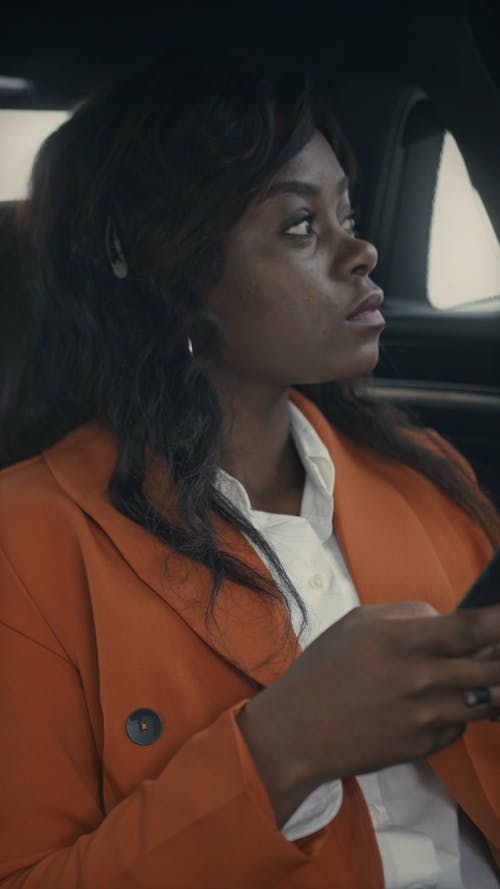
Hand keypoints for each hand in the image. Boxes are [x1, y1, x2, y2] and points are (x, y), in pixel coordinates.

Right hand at [237, 601, 499, 825]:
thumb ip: (409, 615)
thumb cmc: (323, 670)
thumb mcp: (357, 623)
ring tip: (467, 672)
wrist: (298, 733)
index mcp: (402, 642)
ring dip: (488, 684)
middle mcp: (421, 681)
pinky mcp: (426, 746)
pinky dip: (459, 710)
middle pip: (493, 667)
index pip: (470, 629)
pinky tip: (435, 701)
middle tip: (495, 647)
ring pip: (487, 699)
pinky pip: (461, 723)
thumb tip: (447, 619)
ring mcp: (427, 717)